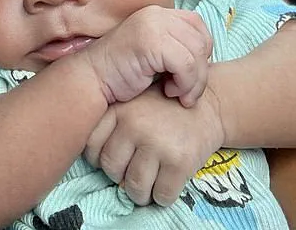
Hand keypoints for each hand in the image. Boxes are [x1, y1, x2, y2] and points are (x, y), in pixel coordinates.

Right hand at [84, 6, 212, 106]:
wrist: (92, 79)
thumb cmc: (121, 73)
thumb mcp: (152, 53)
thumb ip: (173, 46)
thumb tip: (206, 57)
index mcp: (156, 14)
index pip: (197, 24)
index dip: (202, 50)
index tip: (190, 73)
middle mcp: (156, 14)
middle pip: (201, 40)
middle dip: (201, 71)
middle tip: (186, 90)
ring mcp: (152, 25)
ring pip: (197, 54)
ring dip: (194, 82)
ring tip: (178, 93)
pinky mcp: (150, 42)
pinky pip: (186, 65)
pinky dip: (184, 84)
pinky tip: (168, 91)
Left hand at [84, 82, 224, 206]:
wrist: (208, 106)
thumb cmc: (163, 109)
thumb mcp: (132, 103)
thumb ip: (112, 125)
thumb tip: (97, 162)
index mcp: (119, 109)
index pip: (91, 146)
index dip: (99, 159)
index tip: (113, 159)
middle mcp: (134, 125)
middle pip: (111, 169)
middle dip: (121, 177)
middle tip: (133, 170)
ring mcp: (157, 143)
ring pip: (134, 188)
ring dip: (140, 192)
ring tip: (149, 181)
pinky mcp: (179, 162)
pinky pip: (161, 196)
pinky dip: (162, 197)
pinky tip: (166, 182)